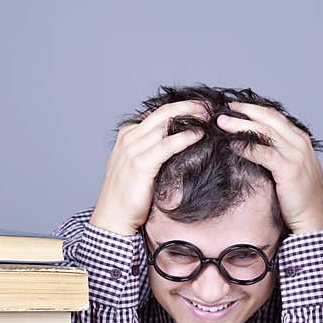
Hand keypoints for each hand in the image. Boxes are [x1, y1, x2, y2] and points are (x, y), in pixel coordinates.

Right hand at [90, 101, 206, 235]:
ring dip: (190, 117)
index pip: (157, 113)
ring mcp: (133, 150)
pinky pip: (167, 145)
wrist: (113, 216)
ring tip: (209, 116)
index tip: (201, 106)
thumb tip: (180, 143)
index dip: (180, 107)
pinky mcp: (140, 164)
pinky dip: (184, 137)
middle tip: (209, 105)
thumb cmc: (129, 196)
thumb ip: (153, 151)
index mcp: (128, 135)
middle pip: (163, 113)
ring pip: (165, 124)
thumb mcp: (140, 166)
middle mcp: (129, 138)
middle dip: (188, 106)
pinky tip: (199, 134)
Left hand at [216, 102, 322, 233]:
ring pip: (264, 132)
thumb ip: (278, 154)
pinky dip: (246, 147)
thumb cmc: (300, 198)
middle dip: (245, 111)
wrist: (315, 218)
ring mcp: (295, 155)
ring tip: (222, 122)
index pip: (274, 116)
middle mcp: (299, 142)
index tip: (235, 107)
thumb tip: (253, 147)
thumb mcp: (291, 168)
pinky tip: (232, 144)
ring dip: (241, 125)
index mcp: (300, 139)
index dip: (253, 109)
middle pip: (268, 118)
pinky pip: (263, 153)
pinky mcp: (289, 169)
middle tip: (224, 108)